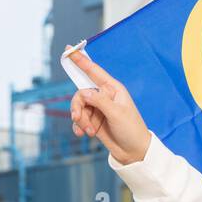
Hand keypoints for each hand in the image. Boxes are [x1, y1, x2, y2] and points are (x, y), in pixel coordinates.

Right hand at [67, 48, 151, 165]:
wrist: (133, 151)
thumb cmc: (131, 129)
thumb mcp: (117, 114)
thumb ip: (100, 101)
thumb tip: (84, 92)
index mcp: (113, 89)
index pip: (94, 71)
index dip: (81, 60)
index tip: (68, 49)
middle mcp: (104, 96)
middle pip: (80, 93)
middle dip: (77, 107)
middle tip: (79, 119)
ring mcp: (98, 108)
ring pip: (78, 107)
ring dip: (80, 120)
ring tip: (89, 131)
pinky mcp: (93, 119)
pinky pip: (78, 118)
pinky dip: (79, 126)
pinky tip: (84, 134)